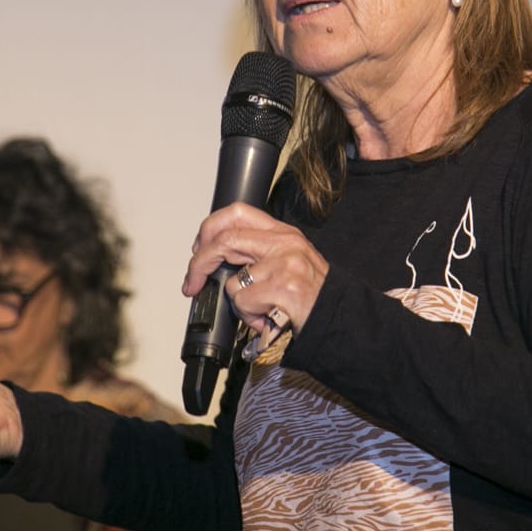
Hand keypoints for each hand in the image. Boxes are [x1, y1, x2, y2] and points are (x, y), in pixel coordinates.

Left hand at [183, 202, 328, 335]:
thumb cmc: (312, 294)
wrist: (339, 316)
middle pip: (225, 240)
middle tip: (191, 283)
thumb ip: (257, 254)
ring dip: (238, 304)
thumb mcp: (288, 261)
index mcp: (283, 233)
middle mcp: (284, 243)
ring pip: (233, 281)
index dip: (210, 228)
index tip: (199, 248)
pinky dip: (249, 316)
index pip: (237, 212)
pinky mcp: (283, 287)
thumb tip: (217, 260)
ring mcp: (285, 263)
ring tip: (258, 310)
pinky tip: (266, 318)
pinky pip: (244, 302)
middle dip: (199, 264)